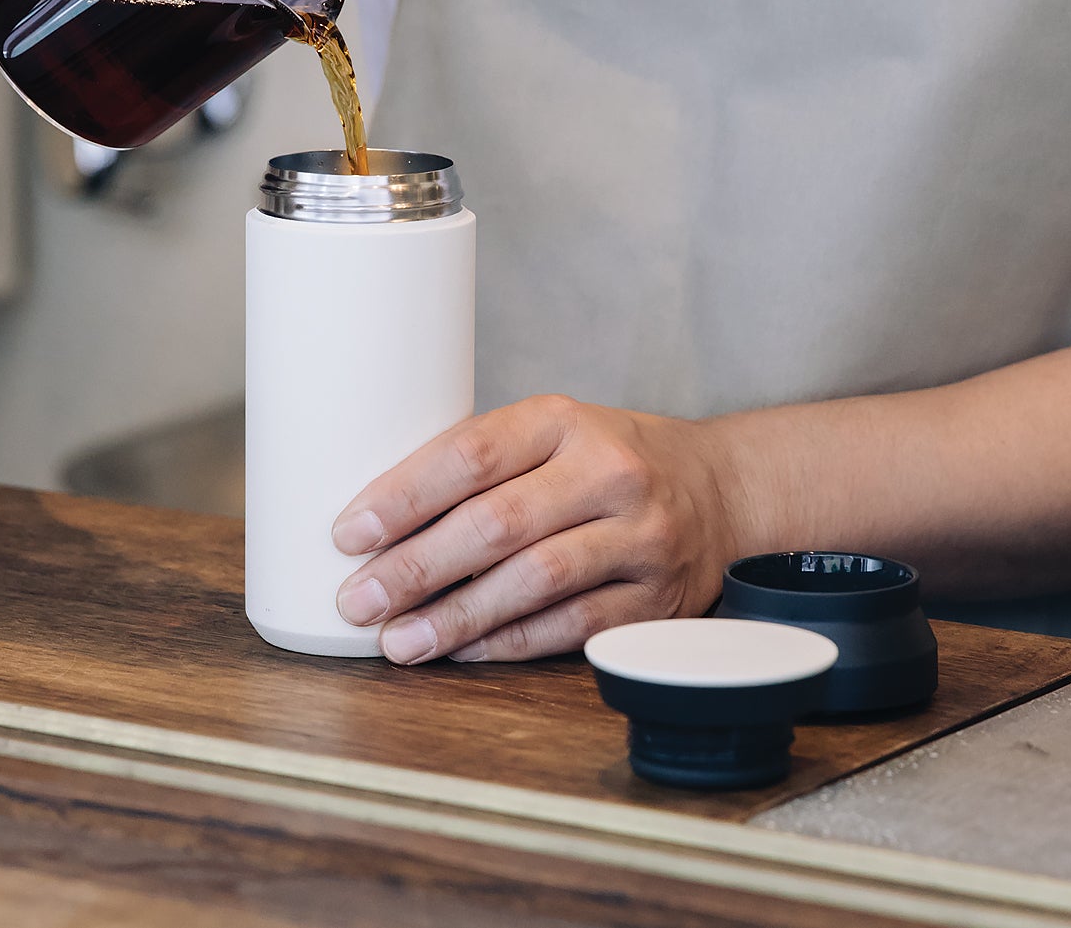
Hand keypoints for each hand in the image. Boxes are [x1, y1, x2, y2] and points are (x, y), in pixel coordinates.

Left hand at [330, 396, 738, 663]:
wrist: (720, 489)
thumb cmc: (604, 459)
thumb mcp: (550, 432)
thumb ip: (480, 465)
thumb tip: (377, 524)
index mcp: (563, 419)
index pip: (472, 453)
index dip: (404, 495)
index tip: (350, 532)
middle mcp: (608, 472)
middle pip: (496, 524)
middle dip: (415, 567)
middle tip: (358, 599)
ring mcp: (639, 536)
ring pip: (533, 581)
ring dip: (455, 617)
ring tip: (397, 640)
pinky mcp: (656, 598)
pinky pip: (570, 628)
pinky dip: (507, 643)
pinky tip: (460, 651)